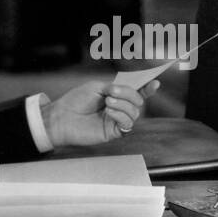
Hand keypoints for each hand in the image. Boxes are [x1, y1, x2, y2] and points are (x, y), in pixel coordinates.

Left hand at [42, 80, 158, 146]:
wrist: (61, 117)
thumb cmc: (76, 101)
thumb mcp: (97, 87)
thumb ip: (115, 88)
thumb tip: (128, 91)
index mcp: (116, 96)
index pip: (136, 92)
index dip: (147, 89)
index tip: (155, 83)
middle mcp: (119, 108)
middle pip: (138, 101)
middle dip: (129, 94)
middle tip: (112, 92)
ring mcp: (117, 121)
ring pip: (135, 113)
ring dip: (123, 104)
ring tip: (107, 102)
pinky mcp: (113, 132)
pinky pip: (127, 124)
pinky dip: (120, 115)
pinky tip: (108, 112)